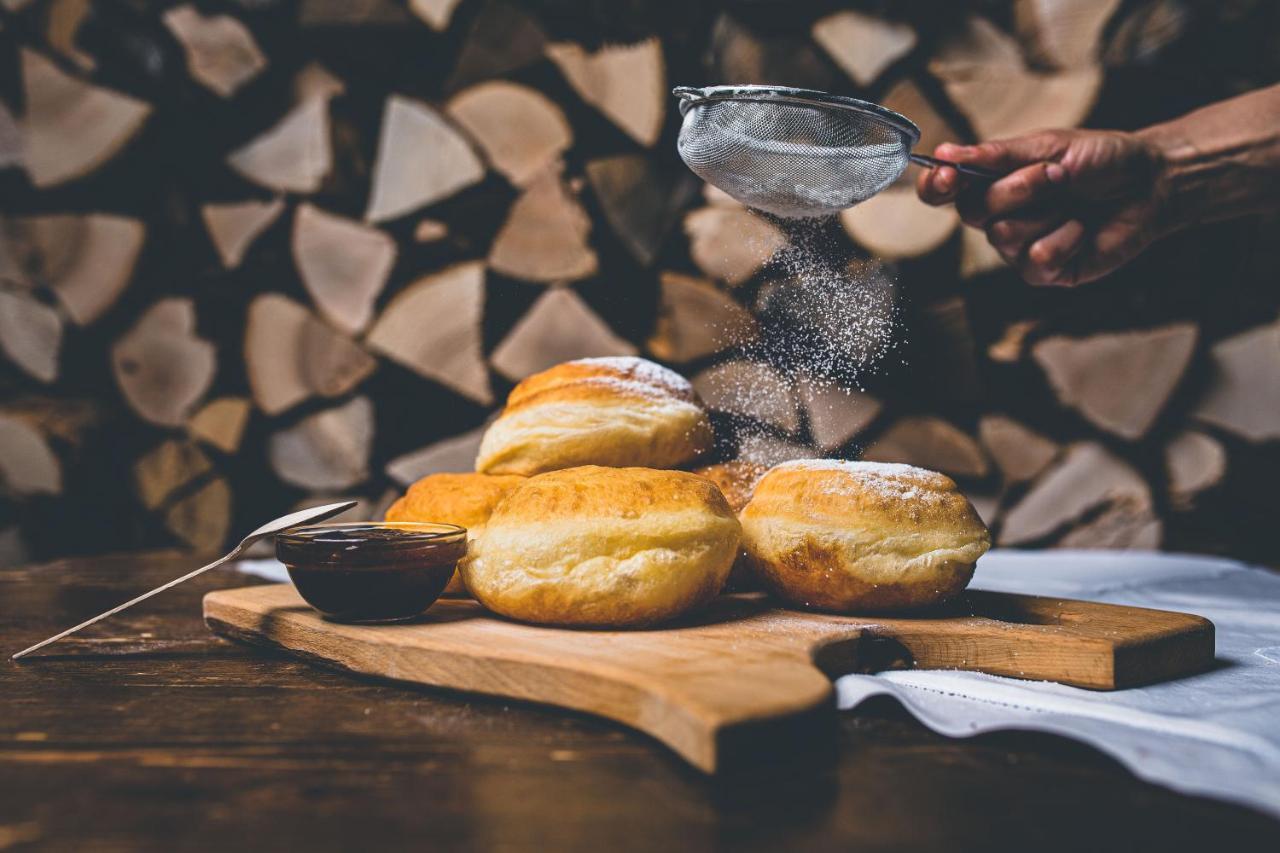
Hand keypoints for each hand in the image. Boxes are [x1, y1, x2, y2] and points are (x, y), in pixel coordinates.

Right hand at [916, 129, 1169, 285]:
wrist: (1149, 183)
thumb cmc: (1099, 160)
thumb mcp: (1047, 145)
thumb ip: (995, 155)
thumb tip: (945, 152)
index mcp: (991, 184)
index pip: (943, 192)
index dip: (937, 187)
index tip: (948, 176)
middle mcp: (997, 218)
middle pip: (973, 211)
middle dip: (1018, 188)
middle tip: (1055, 175)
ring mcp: (1018, 249)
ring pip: (1003, 236)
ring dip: (1045, 211)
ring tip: (1073, 203)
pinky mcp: (1045, 272)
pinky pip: (1036, 259)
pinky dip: (1066, 238)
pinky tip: (1082, 230)